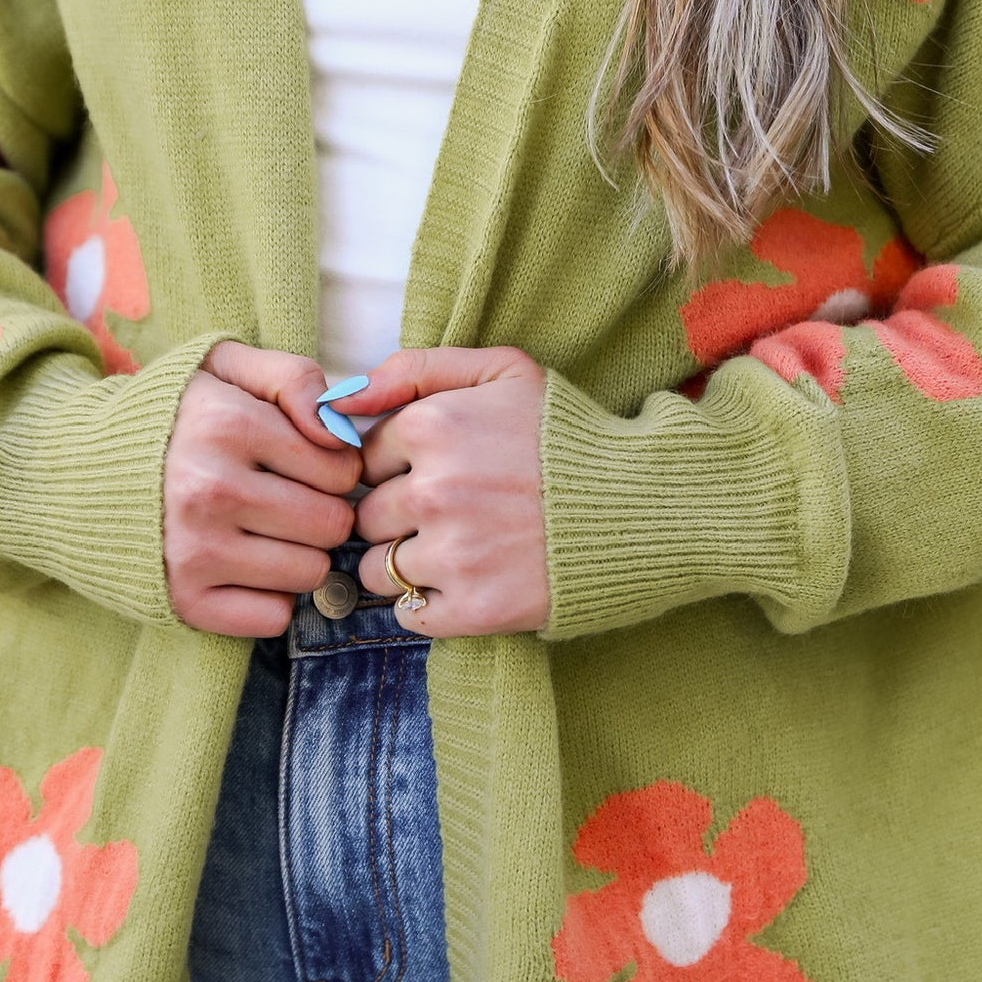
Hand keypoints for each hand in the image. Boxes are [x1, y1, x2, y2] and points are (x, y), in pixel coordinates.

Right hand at [164, 341, 361, 636]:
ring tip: (262, 532)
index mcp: (227, 425)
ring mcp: (194, 550)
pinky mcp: (182, 600)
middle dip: (321, 513)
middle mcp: (210, 489)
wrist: (69, 469)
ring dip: (298, 556)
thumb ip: (294, 379)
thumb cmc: (168, 417)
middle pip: (332, 524)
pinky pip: (273, 616)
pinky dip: (268, 598)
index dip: (332, 468)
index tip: (301, 465)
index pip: (342, 469)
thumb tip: (340, 433)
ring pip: (311, 572)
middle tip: (285, 502)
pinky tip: (242, 568)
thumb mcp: (224, 367)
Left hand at [342, 347, 548, 636]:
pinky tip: (469, 579)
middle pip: (365, 517)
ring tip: (461, 548)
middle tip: (454, 513)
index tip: (440, 472)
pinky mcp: (472, 608)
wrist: (643, 506)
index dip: (397, 468)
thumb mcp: (502, 371)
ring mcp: (451, 553)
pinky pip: (407, 612)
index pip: (364, 460)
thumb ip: (416, 369)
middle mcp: (432, 490)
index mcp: (432, 426)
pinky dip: (428, 603)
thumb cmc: (567, 435)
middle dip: (398, 517)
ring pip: (376, 568)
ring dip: (405, 563)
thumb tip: (338, 397)